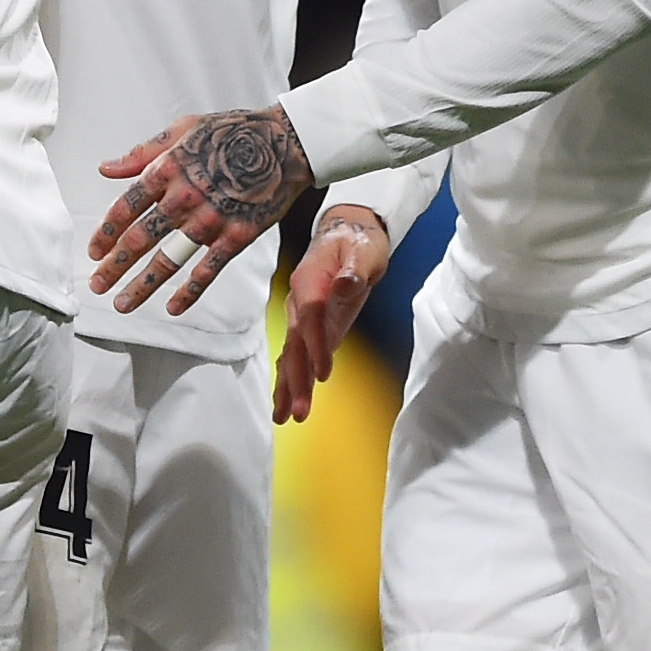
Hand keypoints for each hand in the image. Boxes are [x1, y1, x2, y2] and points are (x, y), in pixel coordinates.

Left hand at [90, 105, 316, 315]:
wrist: (285, 141)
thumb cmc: (232, 132)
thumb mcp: (183, 129)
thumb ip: (142, 152)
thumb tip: (106, 169)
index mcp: (167, 169)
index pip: (126, 207)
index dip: (106, 232)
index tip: (94, 251)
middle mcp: (184, 197)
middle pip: (140, 238)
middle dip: (114, 266)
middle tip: (97, 284)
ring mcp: (211, 219)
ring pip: (169, 259)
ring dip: (142, 285)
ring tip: (121, 303)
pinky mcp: (237, 235)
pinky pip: (208, 269)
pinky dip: (189, 291)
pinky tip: (172, 307)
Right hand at [273, 207, 389, 425]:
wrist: (347, 233)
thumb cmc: (357, 241)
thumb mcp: (363, 250)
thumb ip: (354, 269)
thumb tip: (346, 284)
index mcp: (308, 280)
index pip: (309, 317)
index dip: (314, 345)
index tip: (322, 374)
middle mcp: (297, 300)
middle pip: (293, 343)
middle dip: (295, 379)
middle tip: (298, 411)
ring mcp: (300, 315)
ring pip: (290, 354)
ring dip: (289, 387)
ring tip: (286, 417)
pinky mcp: (309, 327)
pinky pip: (296, 355)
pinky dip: (292, 380)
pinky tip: (288, 404)